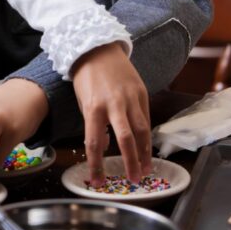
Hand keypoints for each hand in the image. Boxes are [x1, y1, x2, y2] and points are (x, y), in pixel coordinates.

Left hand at [71, 42, 151, 185]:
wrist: (98, 48)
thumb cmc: (86, 77)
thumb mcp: (83, 101)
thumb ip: (94, 124)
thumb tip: (104, 147)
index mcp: (93, 107)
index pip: (95, 143)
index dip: (97, 165)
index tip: (98, 181)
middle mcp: (114, 104)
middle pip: (126, 139)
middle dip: (131, 163)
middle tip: (134, 180)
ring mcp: (131, 98)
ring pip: (142, 131)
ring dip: (145, 153)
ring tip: (146, 169)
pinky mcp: (142, 92)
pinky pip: (146, 118)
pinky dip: (147, 135)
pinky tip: (148, 148)